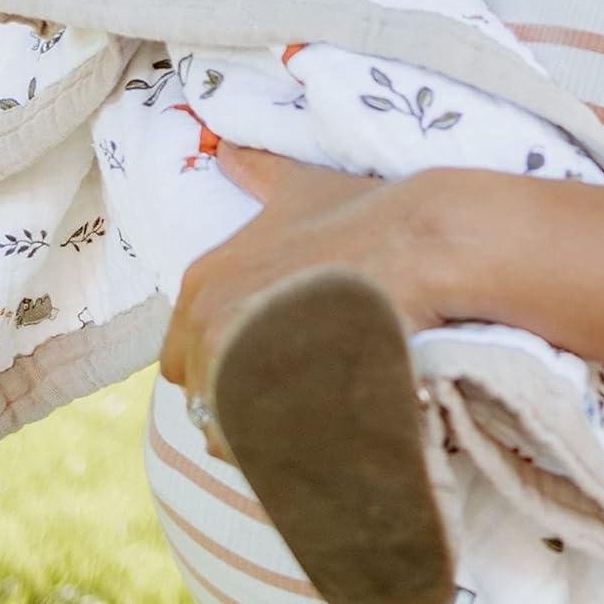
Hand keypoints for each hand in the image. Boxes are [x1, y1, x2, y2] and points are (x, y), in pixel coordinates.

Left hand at [159, 144, 471, 433]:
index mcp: (203, 284)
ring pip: (230, 430)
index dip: (229, 358)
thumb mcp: (302, 185)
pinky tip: (325, 427)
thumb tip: (225, 147)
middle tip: (301, 379)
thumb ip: (258, 170)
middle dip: (240, 394)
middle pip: (204, 394)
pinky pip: (261, 456)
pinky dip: (285, 453)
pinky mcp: (273, 408)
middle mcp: (206, 328)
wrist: (419, 247)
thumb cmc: (364, 215)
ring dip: (263, 426)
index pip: (184, 353)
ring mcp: (236, 372)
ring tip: (317, 403)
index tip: (276, 352)